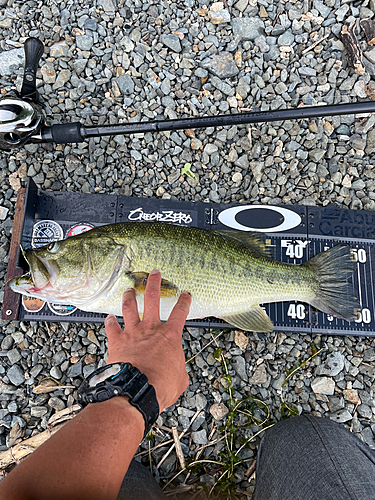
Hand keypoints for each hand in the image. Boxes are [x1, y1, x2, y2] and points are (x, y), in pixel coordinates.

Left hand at [104, 270, 190, 410]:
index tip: (185, 294)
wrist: (137, 390)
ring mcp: (133, 333)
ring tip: (129, 289)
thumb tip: (179, 375)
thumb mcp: (180, 380)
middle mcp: (151, 329)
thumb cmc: (160, 386)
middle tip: (154, 273)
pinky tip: (108, 318)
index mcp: (170, 336)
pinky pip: (111, 327)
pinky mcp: (117, 341)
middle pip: (153, 298)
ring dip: (130, 296)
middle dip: (154, 283)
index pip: (180, 313)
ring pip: (130, 307)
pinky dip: (109, 322)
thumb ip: (179, 372)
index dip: (184, 302)